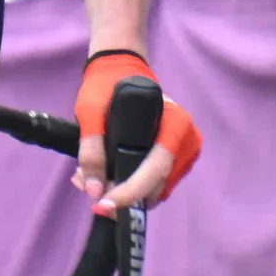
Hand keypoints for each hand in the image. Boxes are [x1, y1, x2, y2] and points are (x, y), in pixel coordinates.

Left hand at [73, 49, 202, 207]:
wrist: (120, 70)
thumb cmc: (107, 85)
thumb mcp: (91, 111)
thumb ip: (91, 149)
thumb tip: (94, 191)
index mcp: (175, 122)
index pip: (156, 168)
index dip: (130, 192)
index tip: (103, 205)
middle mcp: (187, 139)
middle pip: (157, 185)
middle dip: (122, 195)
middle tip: (88, 189)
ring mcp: (186, 151)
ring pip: (156, 189)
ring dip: (125, 193)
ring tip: (93, 179)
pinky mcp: (179, 159)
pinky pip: (157, 184)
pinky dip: (133, 187)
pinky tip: (109, 177)